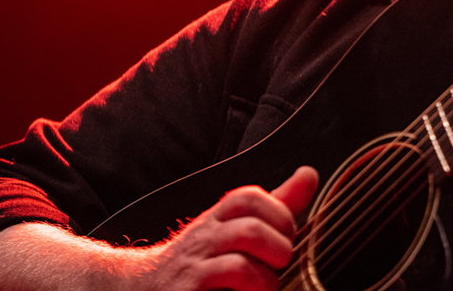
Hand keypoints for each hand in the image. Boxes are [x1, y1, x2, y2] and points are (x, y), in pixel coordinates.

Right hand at [132, 166, 318, 290]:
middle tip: (281, 264)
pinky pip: (224, 289)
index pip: (248, 198)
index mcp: (218, 218)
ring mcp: (192, 271)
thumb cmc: (203, 259)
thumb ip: (275, 206)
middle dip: (279, 249)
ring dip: (265, 282)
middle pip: (250, 231)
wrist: (143, 288)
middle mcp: (202, 239)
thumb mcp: (236, 227)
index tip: (287, 235)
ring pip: (239, 267)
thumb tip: (309, 173)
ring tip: (267, 288)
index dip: (279, 215)